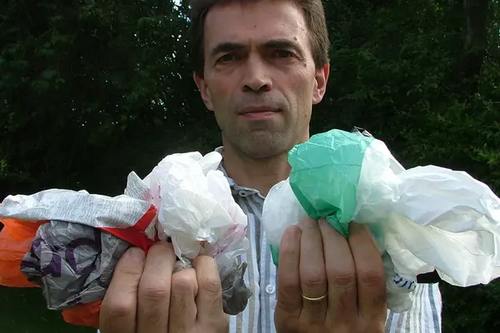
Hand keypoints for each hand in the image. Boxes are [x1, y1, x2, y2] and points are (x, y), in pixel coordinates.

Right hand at [99, 242, 228, 332]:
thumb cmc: (154, 331)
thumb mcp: (132, 326)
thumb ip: (128, 298)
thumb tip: (135, 256)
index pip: (120, 305)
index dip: (127, 271)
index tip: (135, 254)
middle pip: (154, 290)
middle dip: (158, 258)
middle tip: (160, 251)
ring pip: (183, 282)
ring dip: (182, 266)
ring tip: (180, 266)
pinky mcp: (213, 325)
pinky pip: (209, 284)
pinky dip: (204, 266)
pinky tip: (198, 267)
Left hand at [275, 218, 386, 332]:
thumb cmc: (344, 328)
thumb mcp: (364, 315)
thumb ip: (364, 285)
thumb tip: (357, 234)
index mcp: (371, 321)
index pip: (371, 274)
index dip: (362, 242)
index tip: (353, 222)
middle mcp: (345, 323)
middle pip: (340, 270)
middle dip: (332, 236)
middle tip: (326, 218)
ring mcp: (314, 323)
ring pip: (313, 273)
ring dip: (311, 240)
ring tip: (309, 222)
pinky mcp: (288, 320)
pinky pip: (287, 281)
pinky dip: (289, 252)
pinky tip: (292, 233)